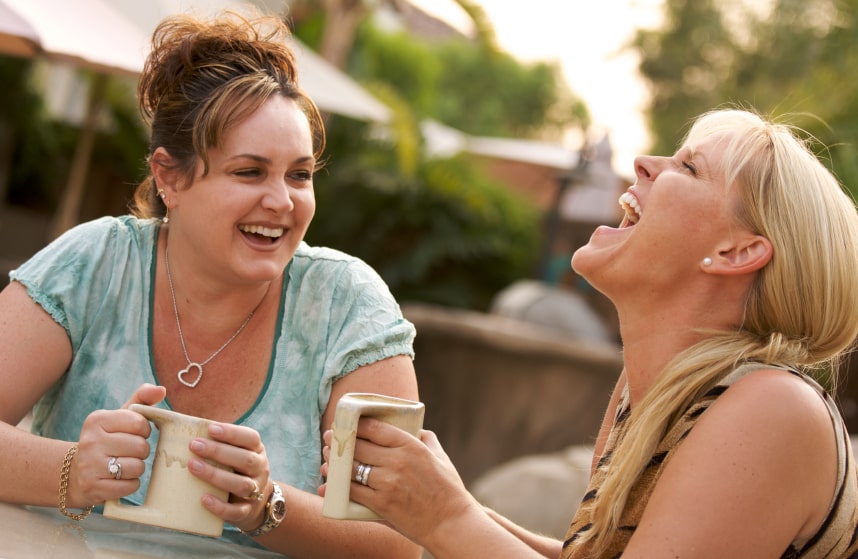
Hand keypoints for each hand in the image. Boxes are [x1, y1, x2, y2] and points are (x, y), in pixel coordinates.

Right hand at [70, 383, 166, 507]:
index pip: (139, 423)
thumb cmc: (107, 440)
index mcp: (96, 419)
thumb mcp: (120, 417)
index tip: (135, 434)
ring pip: (137, 467)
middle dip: (141, 451)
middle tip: (129, 452)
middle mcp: (90, 441)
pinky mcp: (93, 488)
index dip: (144, 430)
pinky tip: (119, 479)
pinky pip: (131, 486)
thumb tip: (161, 389)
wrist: (76, 474)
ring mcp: (89, 466)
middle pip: (140, 446)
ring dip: (137, 468)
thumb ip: (141, 399)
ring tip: (124, 465)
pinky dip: (131, 484)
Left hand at [185, 422, 271, 532]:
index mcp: (257, 451)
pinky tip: (203, 499)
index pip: (251, 438)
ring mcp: (256, 491)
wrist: (257, 502)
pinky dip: (219, 506)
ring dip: (216, 475)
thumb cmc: (235, 470)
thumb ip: (215, 441)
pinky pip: (236, 511)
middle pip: (245, 459)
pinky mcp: (247, 511)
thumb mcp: (234, 453)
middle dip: (219, 452)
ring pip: (241, 484)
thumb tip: (171, 423)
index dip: (232, 433)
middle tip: (193, 445)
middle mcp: (260, 469)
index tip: (210, 429)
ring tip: (193, 467)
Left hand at [320, 420, 480, 546]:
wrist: (451, 523)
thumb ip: (427, 439)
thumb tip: (417, 429)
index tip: (345, 423)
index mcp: (411, 445)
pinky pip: (352, 492)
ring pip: (351, 468)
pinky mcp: (381, 504)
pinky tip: (329, 486)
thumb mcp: (440, 457)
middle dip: (339, 441)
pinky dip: (337, 489)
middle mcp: (397, 461)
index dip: (355, 424)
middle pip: (358, 446)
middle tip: (329, 439)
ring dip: (334, 463)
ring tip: (327, 460)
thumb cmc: (448, 489)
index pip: (374, 428)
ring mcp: (388, 482)